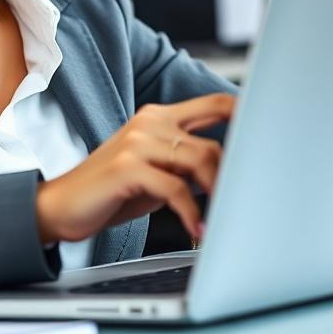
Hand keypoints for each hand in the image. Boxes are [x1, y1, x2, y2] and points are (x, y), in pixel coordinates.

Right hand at [35, 92, 233, 243]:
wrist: (60, 206)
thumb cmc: (111, 191)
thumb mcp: (155, 172)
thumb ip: (188, 164)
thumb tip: (233, 174)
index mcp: (158, 117)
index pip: (215, 104)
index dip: (247, 114)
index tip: (272, 133)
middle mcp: (149, 122)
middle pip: (212, 144)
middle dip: (231, 180)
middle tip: (238, 206)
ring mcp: (137, 141)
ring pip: (199, 161)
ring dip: (216, 197)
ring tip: (219, 222)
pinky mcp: (127, 166)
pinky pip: (176, 189)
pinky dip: (191, 213)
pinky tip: (196, 229)